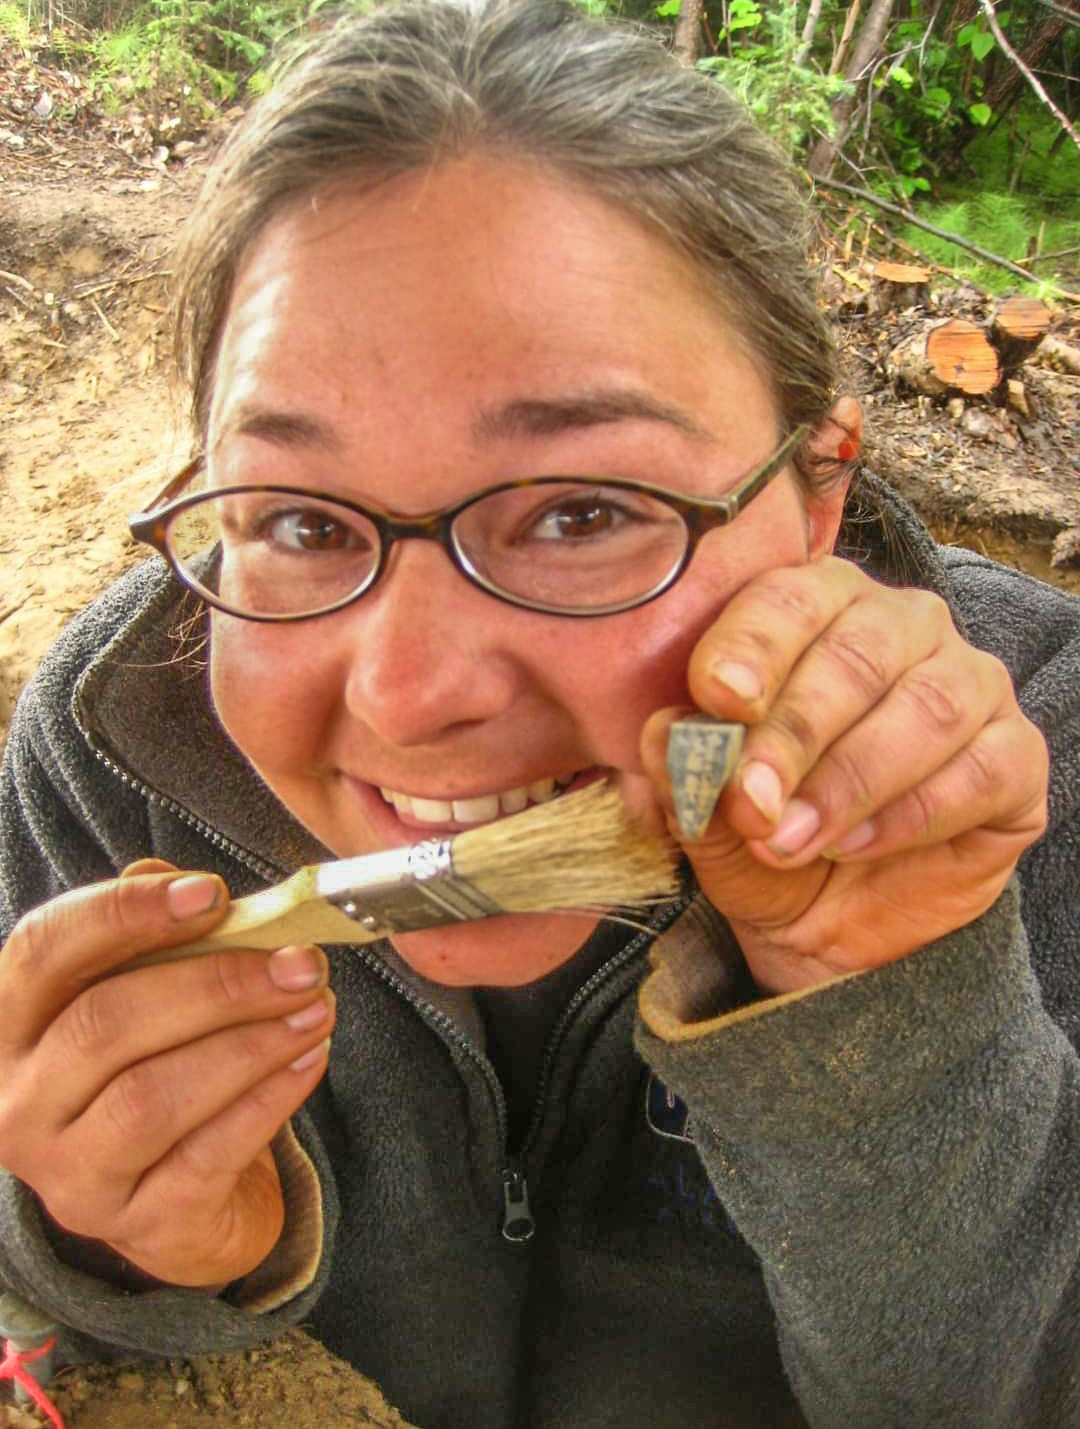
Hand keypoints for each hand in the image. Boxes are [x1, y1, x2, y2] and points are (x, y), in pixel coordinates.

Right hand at [0, 861, 335, 1286]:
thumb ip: (154, 939)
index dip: (123, 914)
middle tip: (300, 961)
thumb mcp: (146, 998)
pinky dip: (268, 1100)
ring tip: (317, 1007)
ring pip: (153, 1097)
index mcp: (11, 1026)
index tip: (209, 893)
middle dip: (216, 984)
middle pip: (106, 1026)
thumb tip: (183, 885)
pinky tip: (310, 1059)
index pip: (42, 953)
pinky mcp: (138, 1224)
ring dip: (250, 1043)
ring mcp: (72, 1175)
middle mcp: (21, 1104)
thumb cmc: (160, 1070)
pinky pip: (207, 1155)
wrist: (183, 1201)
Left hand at [642, 557, 1047, 993]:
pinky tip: (856, 847)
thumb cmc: (762, 837)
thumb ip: (684, 773)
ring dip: (850, 780)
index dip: (752, 645)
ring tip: (791, 840)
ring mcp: (971, 685)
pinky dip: (911, 814)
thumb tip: (662, 732)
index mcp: (817, 609)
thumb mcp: (706, 818)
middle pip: (857, 653)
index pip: (788, 598)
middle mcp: (902, 628)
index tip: (719, 699)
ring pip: (926, 706)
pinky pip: (979, 769)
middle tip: (751, 804)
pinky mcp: (1016, 756)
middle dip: (796, 733)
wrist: (825, 928)